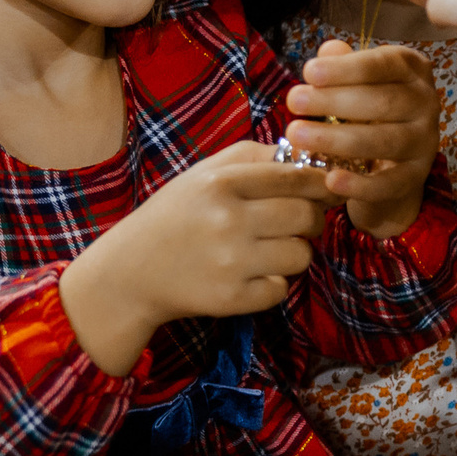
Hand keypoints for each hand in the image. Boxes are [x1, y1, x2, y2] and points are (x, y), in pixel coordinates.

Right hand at [61, 142, 334, 373]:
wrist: (130, 272)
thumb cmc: (176, 215)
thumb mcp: (204, 174)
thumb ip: (254, 157)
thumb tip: (309, 157)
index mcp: (221, 183)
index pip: (295, 177)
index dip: (321, 183)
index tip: (326, 189)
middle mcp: (226, 220)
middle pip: (306, 216)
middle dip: (312, 219)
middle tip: (299, 222)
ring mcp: (229, 262)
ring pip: (301, 255)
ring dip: (294, 253)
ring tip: (270, 249)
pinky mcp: (231, 298)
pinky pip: (281, 289)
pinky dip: (273, 284)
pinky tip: (251, 274)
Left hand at [282, 39, 440, 238]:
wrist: (392, 157)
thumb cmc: (367, 107)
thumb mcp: (356, 81)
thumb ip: (343, 65)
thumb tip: (329, 51)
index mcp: (412, 70)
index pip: (383, 65)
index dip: (347, 69)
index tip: (309, 72)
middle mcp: (426, 103)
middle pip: (383, 101)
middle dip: (335, 101)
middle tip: (294, 101)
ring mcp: (425, 142)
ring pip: (385, 141)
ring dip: (338, 139)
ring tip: (297, 135)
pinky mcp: (416, 177)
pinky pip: (389, 183)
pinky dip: (360, 185)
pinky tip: (331, 180)